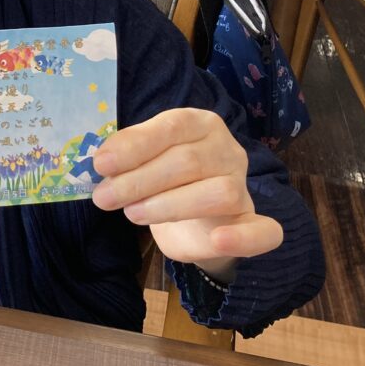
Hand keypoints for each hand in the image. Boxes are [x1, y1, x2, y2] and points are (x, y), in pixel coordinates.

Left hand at [92, 108, 283, 276]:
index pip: (171, 126)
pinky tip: (219, 241)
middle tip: (105, 198)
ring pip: (217, 193)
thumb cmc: (164, 180)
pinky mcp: (254, 223)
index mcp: (200, 124)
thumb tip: (101, 161)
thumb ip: (129, 156)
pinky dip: (242, 238)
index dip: (136, 145)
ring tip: (132, 214)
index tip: (101, 164)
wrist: (194, 221)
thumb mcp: (144, 160)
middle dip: (139, 181)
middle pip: (187, 161)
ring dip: (168, 206)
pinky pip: (263, 231)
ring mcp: (243, 186)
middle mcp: (227, 150)